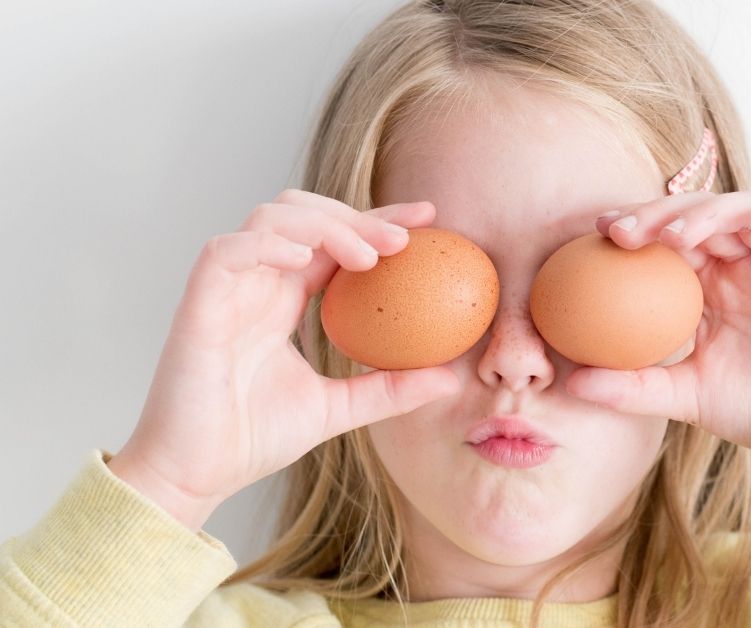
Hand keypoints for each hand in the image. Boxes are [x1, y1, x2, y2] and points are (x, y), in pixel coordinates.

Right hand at [108, 189, 460, 529]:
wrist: (195, 476)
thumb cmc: (252, 440)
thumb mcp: (339, 409)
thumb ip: (390, 389)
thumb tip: (451, 379)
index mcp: (284, 299)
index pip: (334, 241)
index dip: (377, 221)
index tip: (430, 220)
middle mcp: (256, 284)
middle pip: (304, 213)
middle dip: (357, 215)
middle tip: (406, 239)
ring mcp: (226, 289)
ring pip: (269, 218)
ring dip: (323, 224)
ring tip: (367, 257)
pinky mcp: (198, 304)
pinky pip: (227, 251)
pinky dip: (266, 243)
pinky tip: (305, 256)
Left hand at [565, 191, 750, 476]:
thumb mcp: (684, 397)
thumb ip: (632, 386)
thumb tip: (570, 383)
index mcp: (714, 282)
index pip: (671, 236)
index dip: (638, 224)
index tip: (599, 233)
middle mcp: (750, 261)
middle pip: (704, 212)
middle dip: (662, 213)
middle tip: (625, 231)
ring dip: (712, 213)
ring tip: (678, 236)